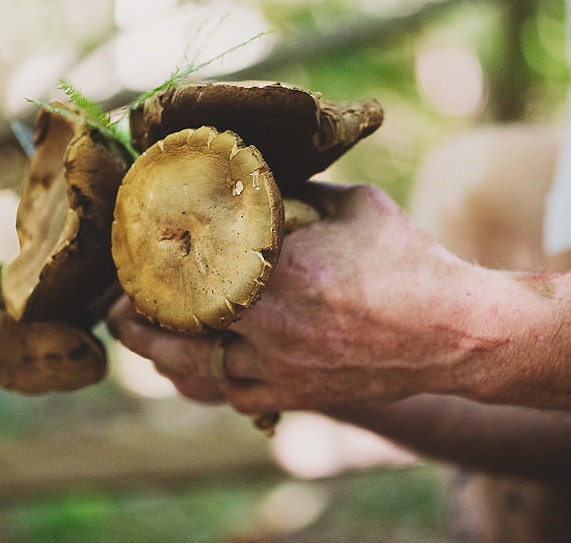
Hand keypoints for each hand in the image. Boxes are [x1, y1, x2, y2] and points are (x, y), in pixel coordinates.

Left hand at [109, 182, 492, 415]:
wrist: (456, 331)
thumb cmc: (411, 261)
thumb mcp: (357, 206)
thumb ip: (303, 193)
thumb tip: (265, 176)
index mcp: (280, 268)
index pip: (190, 260)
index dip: (148, 257)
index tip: (130, 243)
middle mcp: (270, 323)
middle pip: (175, 321)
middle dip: (135, 309)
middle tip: (114, 297)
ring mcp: (280, 366)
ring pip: (192, 369)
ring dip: (156, 351)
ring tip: (132, 333)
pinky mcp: (296, 394)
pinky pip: (228, 394)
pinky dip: (200, 381)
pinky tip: (186, 371)